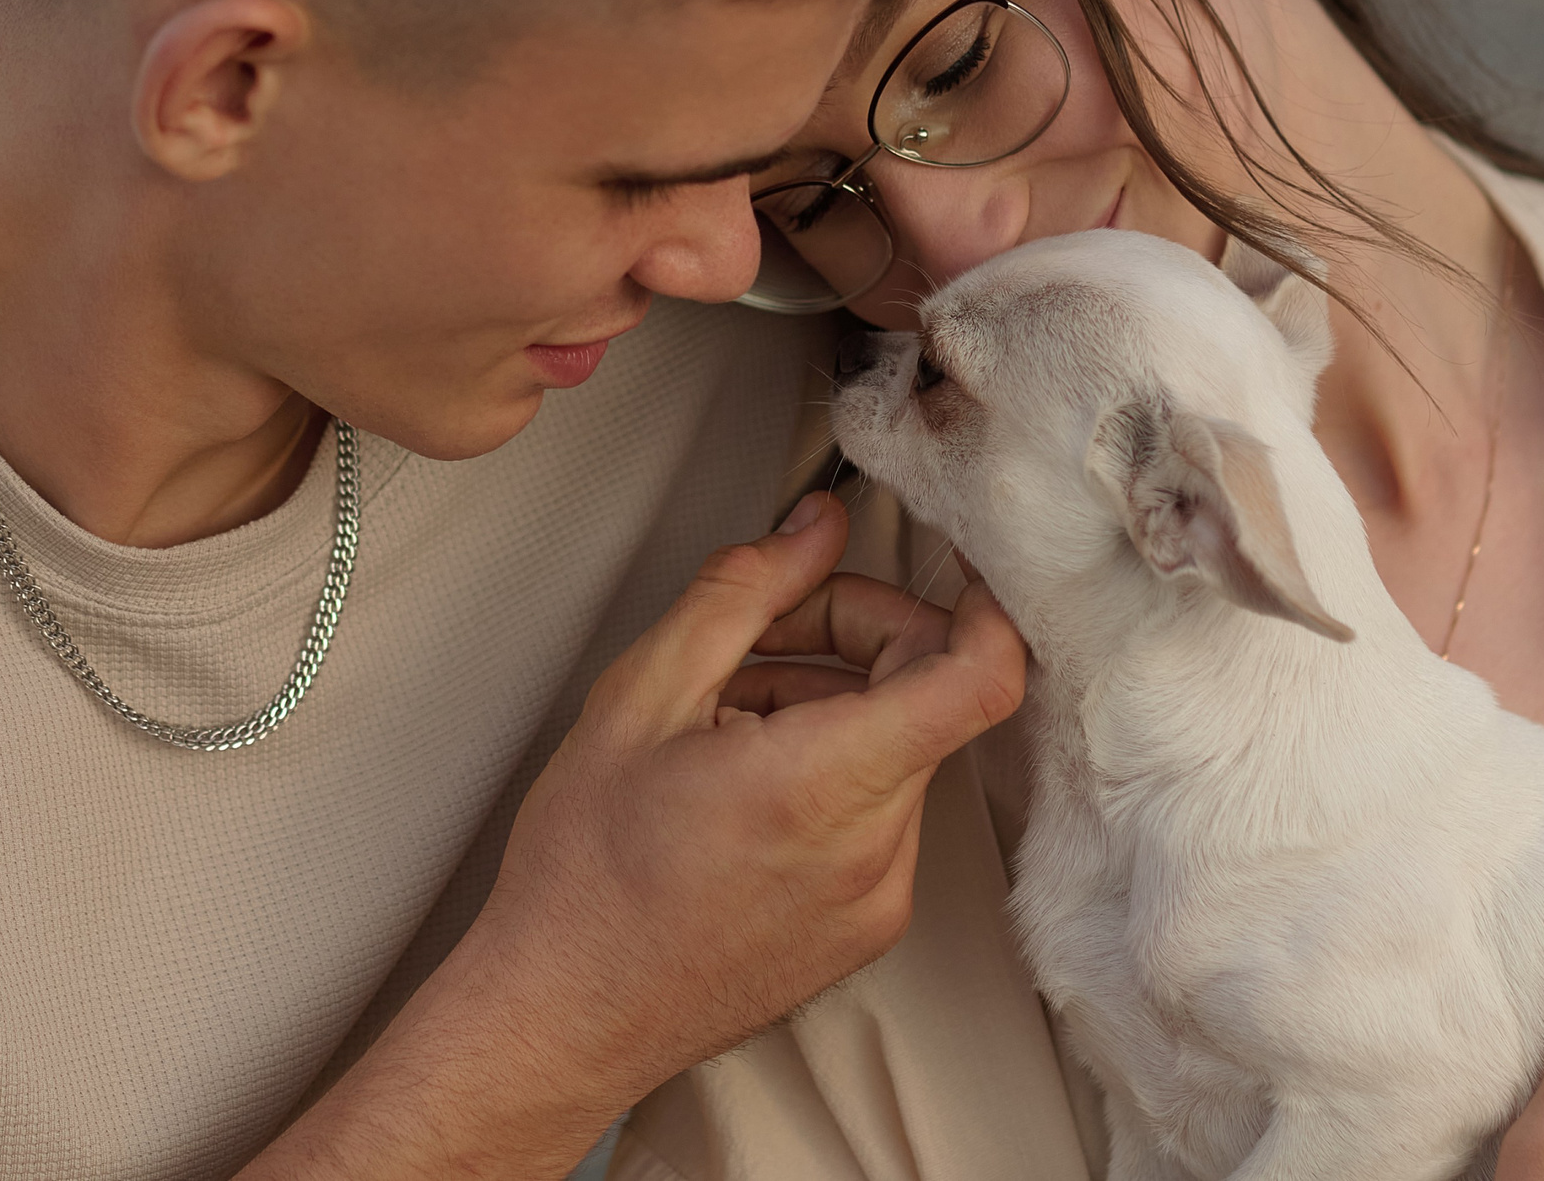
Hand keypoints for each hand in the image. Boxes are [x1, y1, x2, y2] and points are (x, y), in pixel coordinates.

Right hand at [251, 491, 1024, 1178]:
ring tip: (721, 726)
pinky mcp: (866, 931)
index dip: (983, 601)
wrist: (561, 1013)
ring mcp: (880, 900)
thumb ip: (743, 592)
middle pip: (927, 697)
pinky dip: (827, 775)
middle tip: (756, 640)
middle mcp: (876, 849)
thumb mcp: (640, 696)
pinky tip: (736, 785)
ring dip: (830, 708)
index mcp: (824, 783)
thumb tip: (815, 529)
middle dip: (854, 639)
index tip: (948, 565)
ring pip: (898, 752)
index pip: (980, 676)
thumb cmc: (584, 872)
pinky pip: (879, 816)